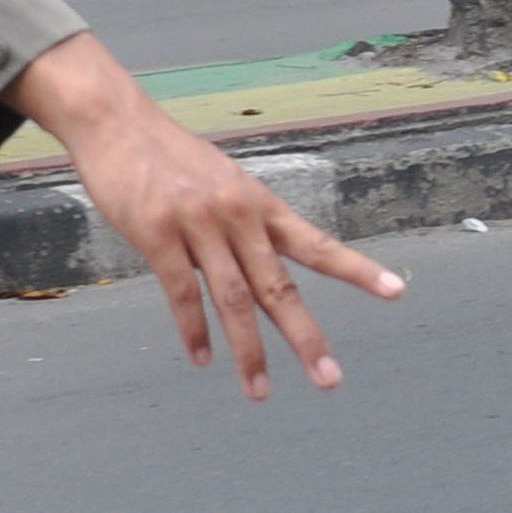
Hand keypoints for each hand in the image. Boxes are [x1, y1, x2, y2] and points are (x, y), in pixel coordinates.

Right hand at [12, 34, 401, 398]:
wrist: (116, 121)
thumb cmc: (169, 156)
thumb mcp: (223, 183)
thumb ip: (244, 227)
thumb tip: (256, 271)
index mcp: (260, 204)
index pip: (317, 245)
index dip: (357, 270)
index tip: (395, 292)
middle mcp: (239, 215)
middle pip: (279, 287)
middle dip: (306, 337)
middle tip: (329, 379)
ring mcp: (199, 224)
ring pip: (234, 299)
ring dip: (249, 351)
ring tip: (259, 390)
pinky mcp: (157, 233)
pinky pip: (181, 292)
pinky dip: (194, 331)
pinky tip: (203, 359)